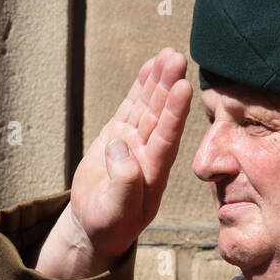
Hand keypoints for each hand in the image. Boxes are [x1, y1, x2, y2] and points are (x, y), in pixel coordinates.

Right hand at [69, 47, 192, 262]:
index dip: (174, 115)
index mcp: (153, 174)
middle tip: (178, 59)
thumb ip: (123, 185)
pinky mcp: (120, 135)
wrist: (95, 226)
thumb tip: (120, 147)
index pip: (166, 140)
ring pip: (148, 106)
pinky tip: (151, 66)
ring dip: (159, 81)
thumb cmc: (108, 226)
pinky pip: (132, 107)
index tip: (183, 89)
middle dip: (169, 87)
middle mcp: (149, 154)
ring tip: (170, 54)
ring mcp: (135, 142)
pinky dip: (141, 87)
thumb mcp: (114, 214)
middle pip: (160, 116)